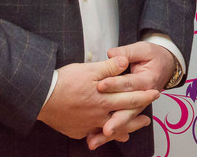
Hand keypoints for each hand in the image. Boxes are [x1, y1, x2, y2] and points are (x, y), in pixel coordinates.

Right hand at [37, 55, 159, 142]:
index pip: (130, 98)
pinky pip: (93, 134)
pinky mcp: (77, 131)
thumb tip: (124, 61)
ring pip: (110, 130)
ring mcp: (88, 125)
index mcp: (105, 99)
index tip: (155, 94)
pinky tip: (103, 135)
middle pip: (123, 117)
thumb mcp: (89, 69)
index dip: (143, 96)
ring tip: (130, 133)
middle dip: (137, 118)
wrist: (41, 97)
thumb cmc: (64, 81)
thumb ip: (109, 67)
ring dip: (122, 130)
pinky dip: (101, 135)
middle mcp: (99, 115)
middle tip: (148, 120)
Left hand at [84, 42, 175, 148]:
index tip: (100, 85)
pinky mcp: (132, 109)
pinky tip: (97, 138)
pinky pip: (123, 122)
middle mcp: (144, 96)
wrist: (165, 65)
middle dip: (116, 120)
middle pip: (129, 110)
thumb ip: (127, 52)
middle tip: (105, 128)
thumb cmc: (153, 57)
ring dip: (113, 131)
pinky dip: (112, 132)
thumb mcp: (143, 49)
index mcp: (147, 80)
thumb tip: (112, 54)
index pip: (129, 83)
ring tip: (98, 139)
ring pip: (125, 120)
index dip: (114, 84)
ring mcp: (138, 106)